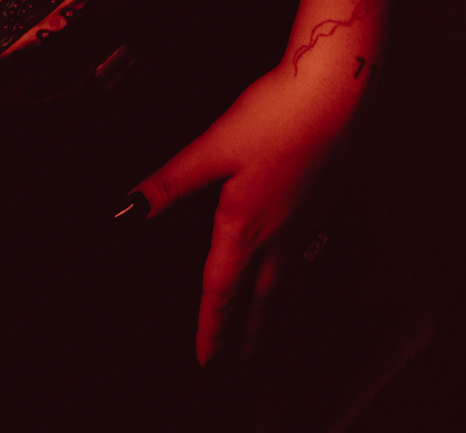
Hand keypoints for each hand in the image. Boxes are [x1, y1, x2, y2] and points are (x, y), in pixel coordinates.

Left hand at [130, 62, 358, 366]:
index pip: (222, 290)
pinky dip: (296, 290)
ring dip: (274, 321)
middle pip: (259, 302)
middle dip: (245, 337)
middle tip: (236, 367)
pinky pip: (305, 267)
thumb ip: (172, 181)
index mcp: (245, 225)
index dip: (211, 326)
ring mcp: (304, 225)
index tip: (205, 358)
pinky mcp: (320, 208)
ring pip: (287, 289)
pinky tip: (296, 283)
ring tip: (269, 345)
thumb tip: (129, 208)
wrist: (336, 97)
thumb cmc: (275, 116)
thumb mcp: (214, 146)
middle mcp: (278, 236)